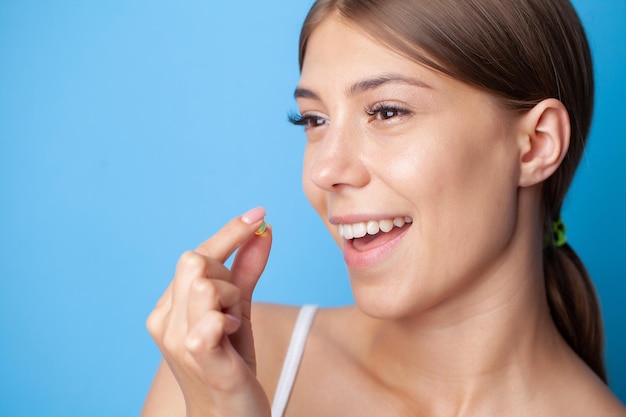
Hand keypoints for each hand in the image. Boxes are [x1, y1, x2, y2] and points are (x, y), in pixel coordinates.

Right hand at [146, 207, 271, 416]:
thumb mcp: (239, 309)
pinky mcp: (200, 360)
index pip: (196, 255)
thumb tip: (264, 230)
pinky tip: (231, 333)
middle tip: (235, 308)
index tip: (259, 213)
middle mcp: (164, 321)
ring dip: (231, 300)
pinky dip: (225, 319)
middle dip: (226, 276)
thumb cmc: (230, 361)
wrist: (229, 415)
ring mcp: (177, 341)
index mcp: (169, 306)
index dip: (229, 232)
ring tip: (233, 326)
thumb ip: (246, 270)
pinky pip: (208, 323)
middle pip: (196, 263)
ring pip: (206, 284)